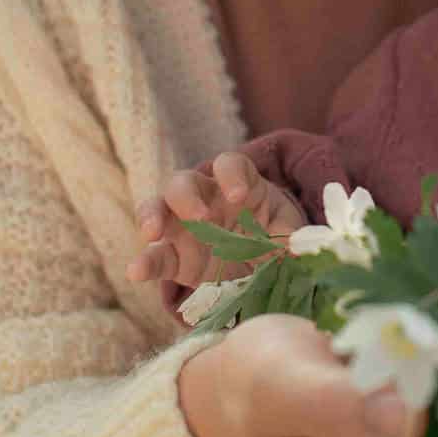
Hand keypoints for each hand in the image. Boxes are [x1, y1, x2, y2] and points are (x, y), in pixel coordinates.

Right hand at [130, 151, 305, 289]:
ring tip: (152, 232)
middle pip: (184, 182)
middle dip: (187, 195)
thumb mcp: (290, 234)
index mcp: (239, 185)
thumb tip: (301, 249)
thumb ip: (295, 237)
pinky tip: (136, 271)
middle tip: (200, 217)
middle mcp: (206, 199)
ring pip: (158, 209)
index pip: (229, 165)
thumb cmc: (277, 239)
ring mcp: (185, 228)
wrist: (266, 271)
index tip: (238, 196)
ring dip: (152, 216)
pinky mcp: (175, 258)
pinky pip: (155, 256)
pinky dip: (143, 261)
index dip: (231, 174)